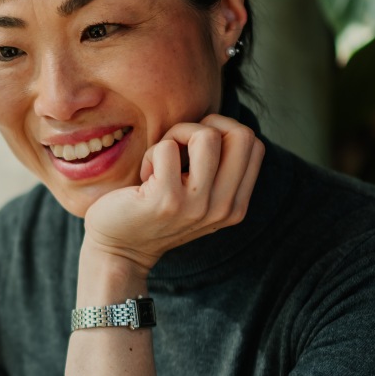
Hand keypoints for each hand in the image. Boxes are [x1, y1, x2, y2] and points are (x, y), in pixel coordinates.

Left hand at [81, 115, 264, 274]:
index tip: (197, 146)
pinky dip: (151, 154)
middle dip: (206, 125)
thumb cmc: (155, 212)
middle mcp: (223, 208)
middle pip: (242, 134)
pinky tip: (144, 177)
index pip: (254, 145)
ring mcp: (197, 205)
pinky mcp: (167, 200)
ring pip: (206, 136)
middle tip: (180, 144)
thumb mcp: (198, 198)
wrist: (119, 251)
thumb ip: (218, 171)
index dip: (224, 131)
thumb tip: (220, 124)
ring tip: (161, 159)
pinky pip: (166, 148)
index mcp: (235, 205)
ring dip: (177, 135)